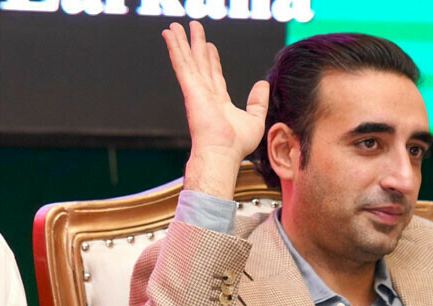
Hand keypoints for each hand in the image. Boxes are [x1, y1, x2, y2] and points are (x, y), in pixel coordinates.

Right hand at [163, 21, 268, 198]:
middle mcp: (205, 94)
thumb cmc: (237, 144)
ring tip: (175, 26)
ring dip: (181, 41)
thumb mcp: (255, 119)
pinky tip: (170, 35)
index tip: (210, 46)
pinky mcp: (190, 88)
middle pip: (199, 63)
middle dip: (195, 45)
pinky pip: (182, 63)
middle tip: (192, 28)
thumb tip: (262, 83)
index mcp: (219, 101)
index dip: (212, 60)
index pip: (214, 75)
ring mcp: (196, 90)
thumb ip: (258, 101)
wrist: (222, 152)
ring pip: (188, 60)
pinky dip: (175, 48)